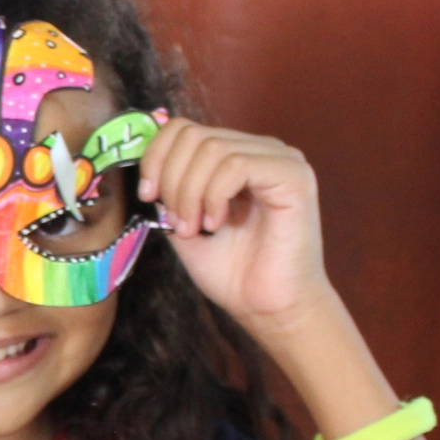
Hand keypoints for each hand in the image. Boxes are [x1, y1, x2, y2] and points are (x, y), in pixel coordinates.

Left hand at [137, 119, 334, 336]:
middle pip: (193, 135)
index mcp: (236, 157)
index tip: (148, 196)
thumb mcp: (184, 226)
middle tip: (178, 222)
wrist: (270, 310)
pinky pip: (237, 164)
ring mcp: (280, 160)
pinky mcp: (294, 176)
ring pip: (212, 148)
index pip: (183, 128)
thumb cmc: (235, 274)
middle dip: (171, 180)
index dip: (156, 157)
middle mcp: (261, 151)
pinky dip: (215, 195)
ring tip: (196, 228)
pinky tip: (218, 224)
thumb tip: (146, 172)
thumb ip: (168, 195)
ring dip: (190, 192)